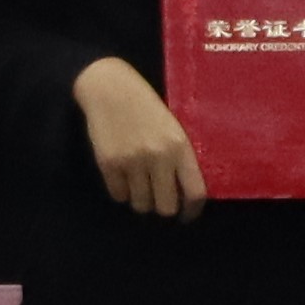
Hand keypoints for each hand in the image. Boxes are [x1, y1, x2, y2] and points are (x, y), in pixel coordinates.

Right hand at [74, 58, 200, 221]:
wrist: (110, 89)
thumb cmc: (146, 106)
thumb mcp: (172, 128)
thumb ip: (180, 157)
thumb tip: (184, 191)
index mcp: (180, 147)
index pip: (195, 192)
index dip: (192, 210)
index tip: (187, 215)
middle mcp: (158, 157)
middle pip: (166, 206)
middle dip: (163, 207)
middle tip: (159, 201)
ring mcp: (132, 162)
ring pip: (141, 204)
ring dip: (141, 200)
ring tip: (139, 187)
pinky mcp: (108, 163)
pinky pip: (118, 194)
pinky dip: (121, 192)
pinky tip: (122, 178)